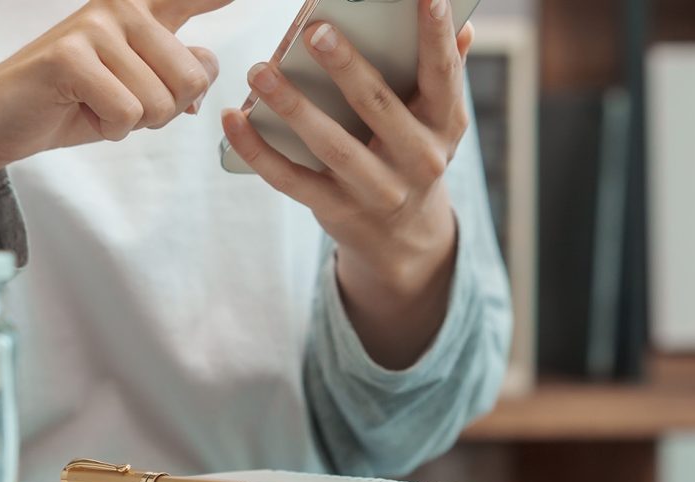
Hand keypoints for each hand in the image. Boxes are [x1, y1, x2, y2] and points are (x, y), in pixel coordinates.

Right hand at [0, 0, 232, 198]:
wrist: (0, 118)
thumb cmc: (72, 102)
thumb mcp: (137, 89)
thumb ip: (176, 74)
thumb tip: (205, 68)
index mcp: (142, 9)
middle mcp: (122, 6)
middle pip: (191, 77)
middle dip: (163, 111)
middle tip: (120, 104)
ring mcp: (95, 26)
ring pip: (159, 102)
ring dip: (131, 123)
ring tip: (96, 105)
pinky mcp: (70, 55)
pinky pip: (127, 113)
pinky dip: (108, 129)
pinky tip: (80, 111)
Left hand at [221, 0, 474, 368]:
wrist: (404, 240)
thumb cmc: (412, 154)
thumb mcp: (436, 120)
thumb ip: (444, 74)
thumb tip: (463, 27)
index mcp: (444, 124)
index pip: (443, 74)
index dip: (436, 34)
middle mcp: (417, 159)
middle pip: (378, 106)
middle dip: (346, 67)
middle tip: (314, 30)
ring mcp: (376, 190)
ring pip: (330, 145)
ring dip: (292, 106)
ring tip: (260, 70)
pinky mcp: (336, 211)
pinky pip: (290, 179)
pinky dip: (257, 150)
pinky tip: (232, 118)